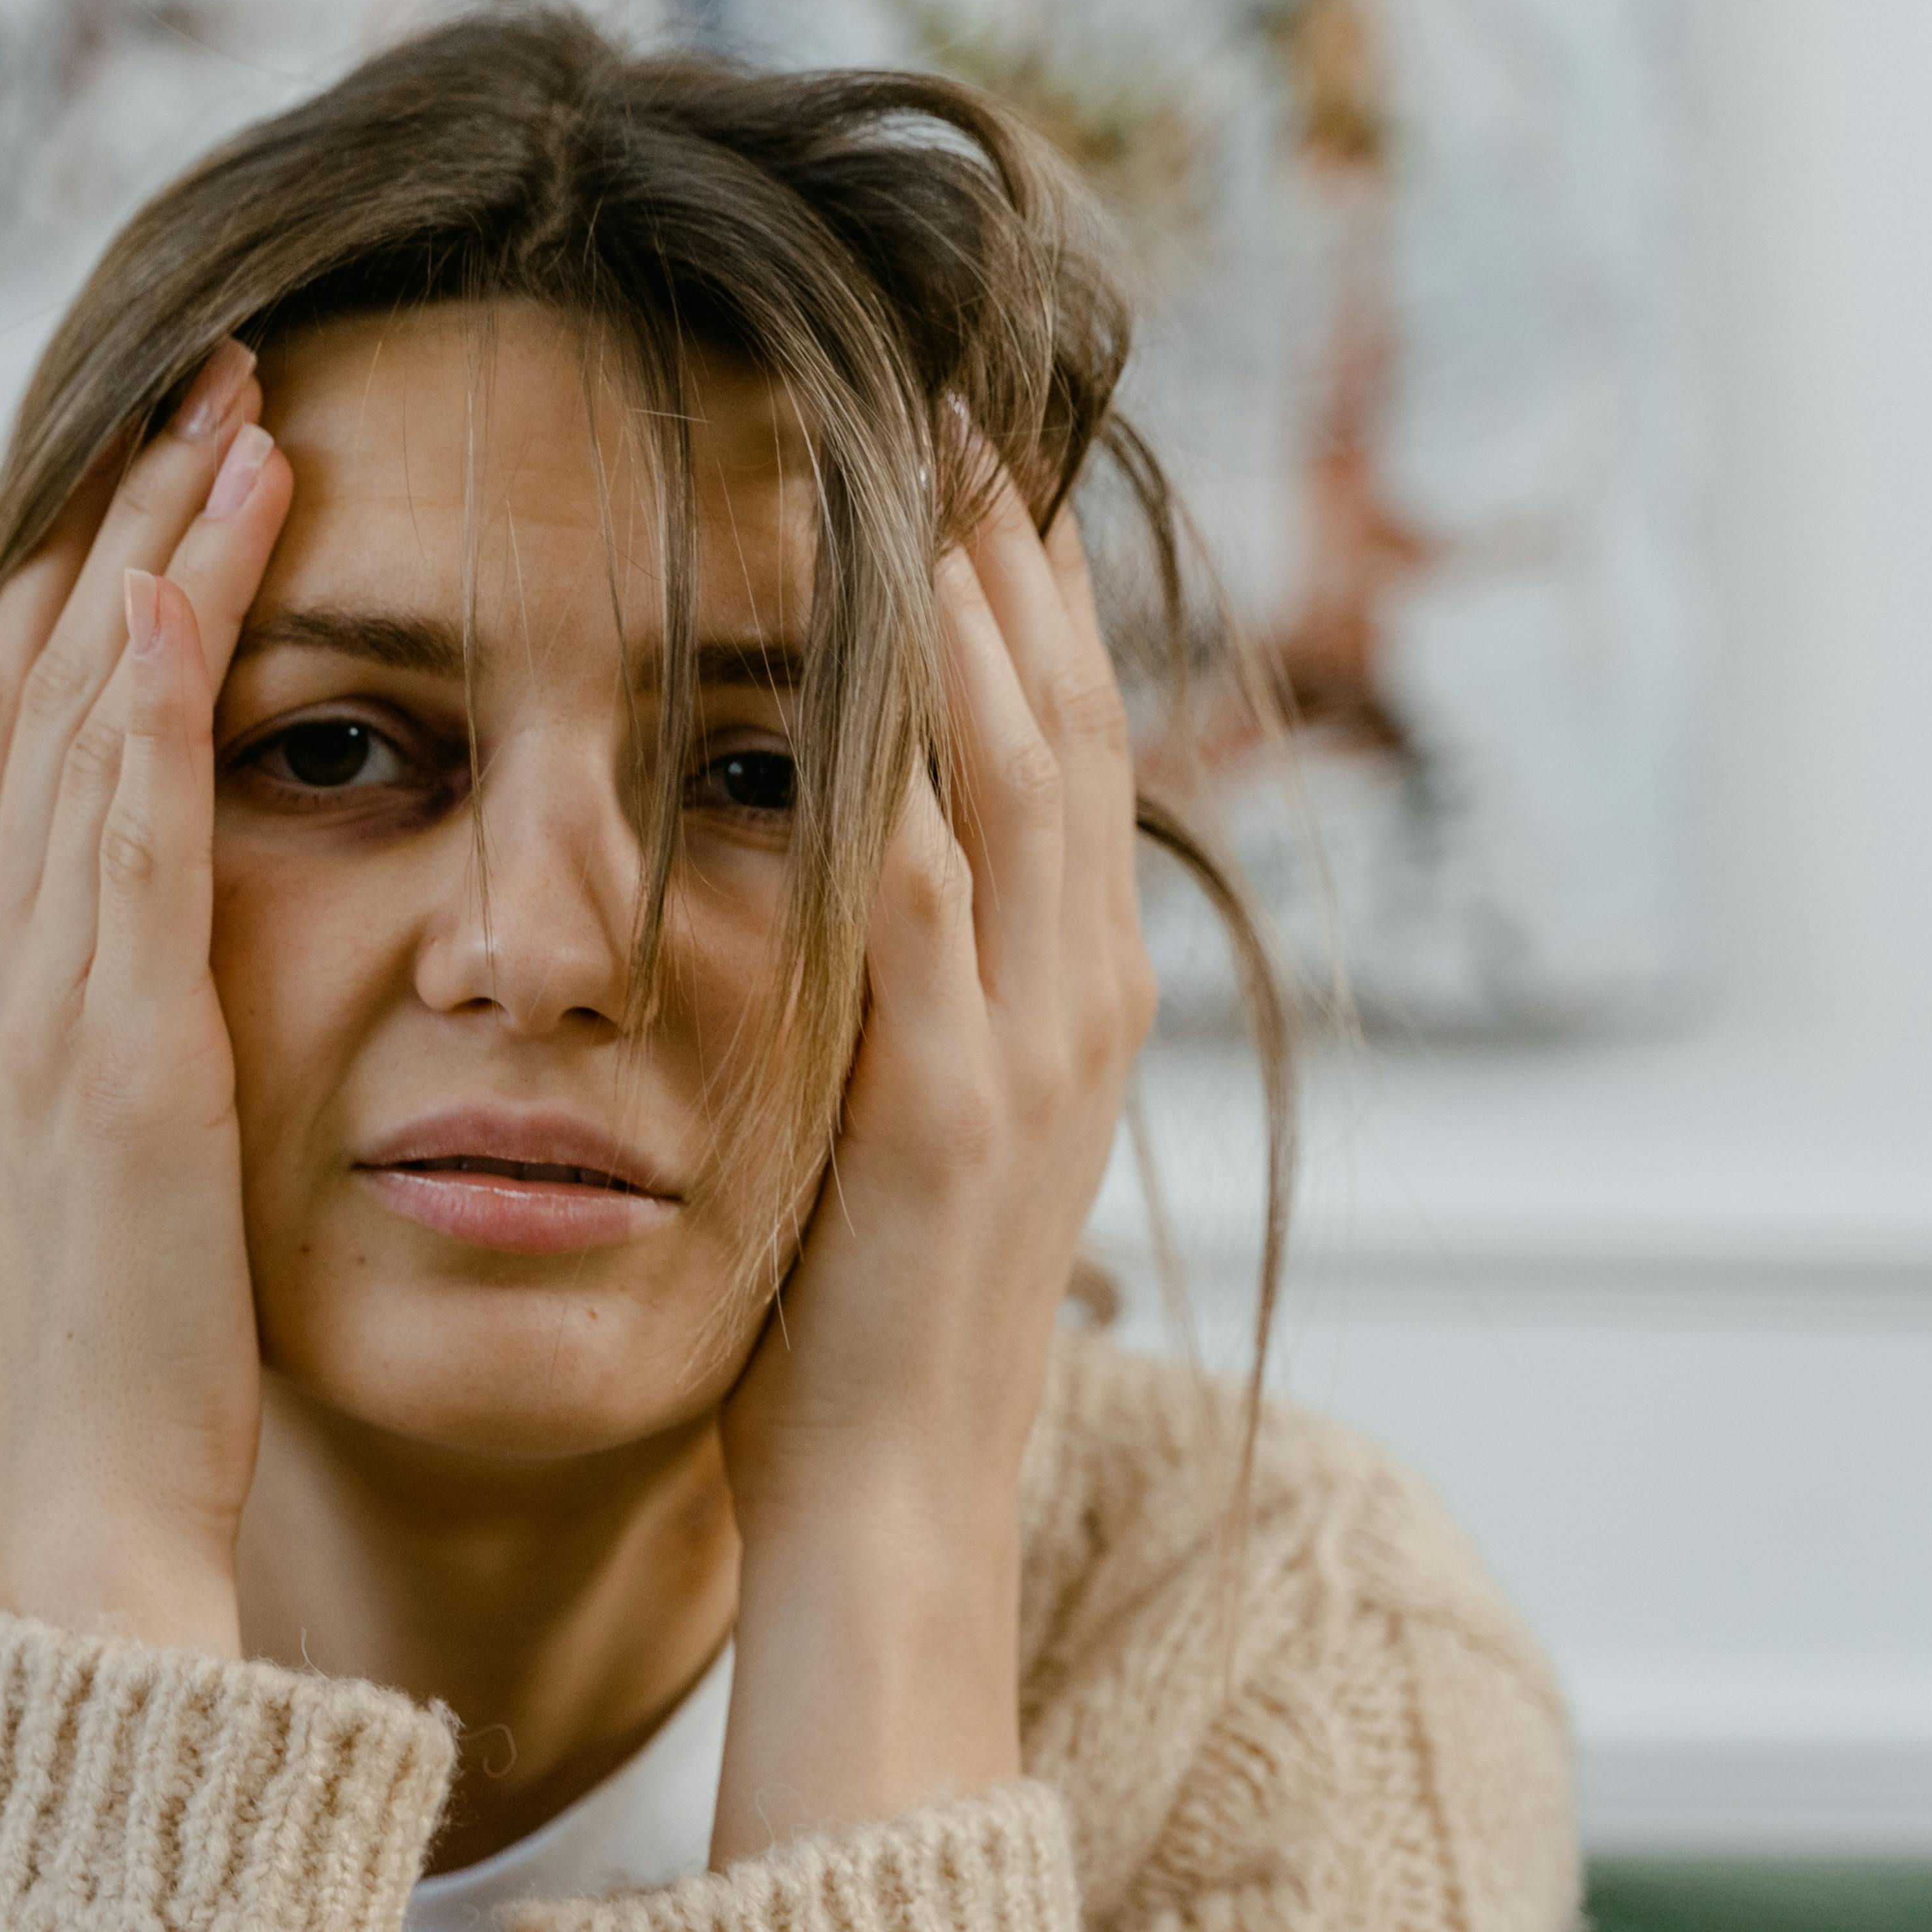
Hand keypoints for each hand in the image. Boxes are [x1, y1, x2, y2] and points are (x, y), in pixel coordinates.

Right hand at [0, 339, 293, 1653]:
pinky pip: (127, 828)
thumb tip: (143, 979)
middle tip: (211, 377)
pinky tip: (198, 573)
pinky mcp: (112, 1050)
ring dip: (160, 550)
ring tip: (241, 411)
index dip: (87, 586)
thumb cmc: (116, 1369)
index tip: (167, 473)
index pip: (22, 736)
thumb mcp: (92, 1175)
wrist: (79, 1522)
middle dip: (126, 517)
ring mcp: (31, 1001)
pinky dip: (157, 690)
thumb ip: (99, 1050)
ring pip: (83, 716)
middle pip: (39, 682)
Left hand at [708, 452, 1154, 1860]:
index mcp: (1069, 1004)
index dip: (1032, 608)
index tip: (977, 472)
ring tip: (925, 471)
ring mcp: (1030, 1054)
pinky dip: (898, 775)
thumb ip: (909, 1008)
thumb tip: (852, 887)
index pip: (1065, 756)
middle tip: (958, 407)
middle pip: (1066, 728)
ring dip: (972, 620)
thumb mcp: (909, 1138)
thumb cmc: (865, 1343)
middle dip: (1015, 566)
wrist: (888, 1524)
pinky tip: (856, 664)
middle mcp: (1079, 1005)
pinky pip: (925, 905)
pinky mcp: (947, 1112)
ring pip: (1019, 785)